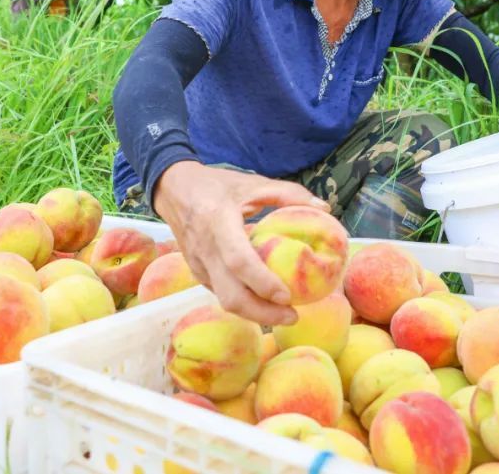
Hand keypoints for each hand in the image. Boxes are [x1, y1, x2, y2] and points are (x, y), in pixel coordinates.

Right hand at [153, 161, 331, 325]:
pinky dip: (243, 303)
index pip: (239, 261)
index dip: (263, 282)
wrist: (173, 189)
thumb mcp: (252, 182)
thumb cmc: (216, 185)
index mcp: (218, 222)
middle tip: (292, 316)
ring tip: (284, 314)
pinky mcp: (197, 273)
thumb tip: (325, 208)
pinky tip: (264, 302)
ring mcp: (198, 265)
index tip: (287, 295)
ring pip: (224, 300)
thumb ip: (288, 193)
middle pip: (231, 295)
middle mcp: (205, 249)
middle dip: (262, 313)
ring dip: (254, 314)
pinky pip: (221, 294)